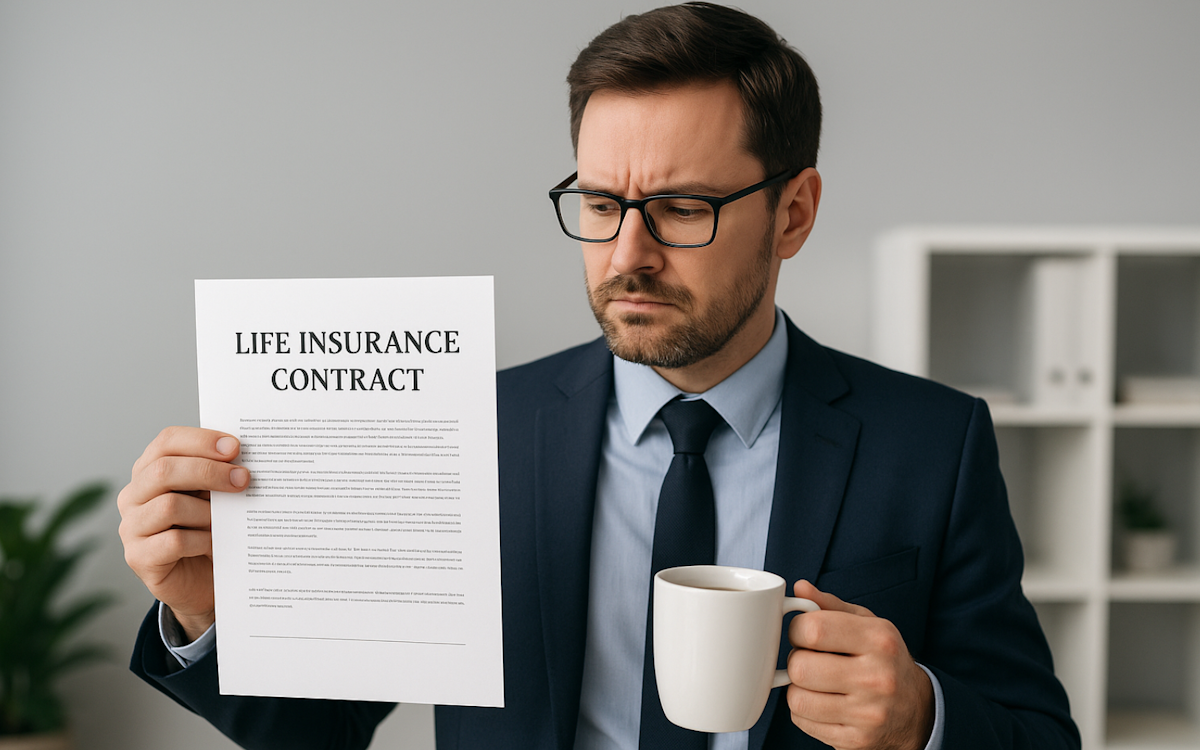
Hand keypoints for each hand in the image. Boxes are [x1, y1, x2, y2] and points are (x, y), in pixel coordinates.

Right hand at [117, 426, 248, 641]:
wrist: (203, 580)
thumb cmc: (209, 528)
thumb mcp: (214, 495)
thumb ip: (219, 473)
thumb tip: (244, 458)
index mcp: (150, 470)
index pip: (167, 442)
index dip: (201, 440)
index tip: (235, 447)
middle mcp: (133, 496)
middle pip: (164, 470)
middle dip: (208, 471)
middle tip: (243, 478)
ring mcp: (131, 527)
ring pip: (169, 505)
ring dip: (207, 511)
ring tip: (227, 520)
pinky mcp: (139, 557)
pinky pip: (174, 541)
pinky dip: (201, 539)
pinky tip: (215, 542)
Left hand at [785, 580, 933, 749]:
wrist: (917, 711)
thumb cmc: (884, 660)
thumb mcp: (868, 625)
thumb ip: (831, 606)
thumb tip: (799, 588)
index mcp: (878, 640)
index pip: (813, 629)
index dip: (797, 630)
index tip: (803, 634)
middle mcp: (876, 677)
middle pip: (800, 667)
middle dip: (797, 661)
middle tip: (810, 660)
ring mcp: (867, 713)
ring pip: (797, 698)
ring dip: (798, 689)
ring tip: (816, 683)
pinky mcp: (856, 739)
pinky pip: (803, 722)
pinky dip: (805, 711)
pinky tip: (823, 702)